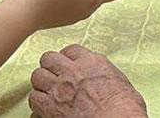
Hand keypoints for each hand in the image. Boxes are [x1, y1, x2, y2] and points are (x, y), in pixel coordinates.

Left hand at [29, 45, 147, 117]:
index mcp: (92, 62)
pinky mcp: (50, 107)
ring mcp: (59, 88)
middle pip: (49, 58)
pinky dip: (37, 102)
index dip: (66, 58)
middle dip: (50, 67)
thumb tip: (105, 81)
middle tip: (52, 75)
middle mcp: (72, 71)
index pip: (71, 50)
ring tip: (46, 90)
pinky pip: (34, 98)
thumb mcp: (121, 82)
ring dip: (41, 83)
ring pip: (37, 76)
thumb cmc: (125, 109)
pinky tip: (43, 106)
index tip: (67, 65)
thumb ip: (105, 75)